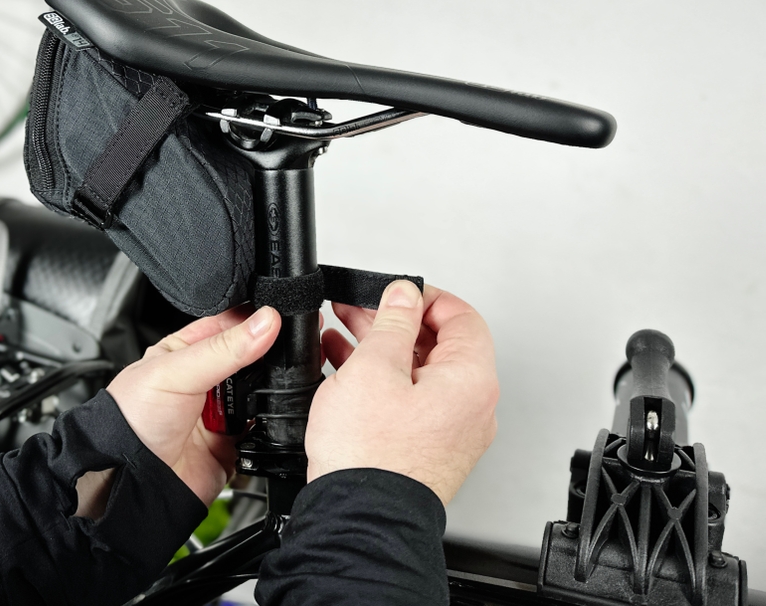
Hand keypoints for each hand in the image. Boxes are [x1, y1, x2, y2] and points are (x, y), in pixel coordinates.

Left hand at [96, 305, 279, 507]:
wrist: (133, 480)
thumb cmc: (132, 420)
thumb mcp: (178, 370)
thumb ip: (225, 348)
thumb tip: (265, 322)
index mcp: (184, 352)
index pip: (226, 325)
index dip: (252, 319)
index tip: (276, 315)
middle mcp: (204, 380)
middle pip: (249, 358)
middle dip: (265, 355)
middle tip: (280, 349)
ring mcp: (219, 412)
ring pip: (259, 392)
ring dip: (267, 390)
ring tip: (269, 386)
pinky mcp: (233, 442)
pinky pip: (263, 428)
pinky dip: (269, 422)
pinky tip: (267, 415)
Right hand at [307, 280, 497, 503]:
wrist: (359, 520)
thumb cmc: (370, 456)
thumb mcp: (375, 367)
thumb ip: (392, 322)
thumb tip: (404, 294)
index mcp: (470, 380)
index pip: (461, 316)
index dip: (424, 296)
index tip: (393, 292)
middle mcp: (471, 407)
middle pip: (439, 344)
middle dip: (395, 322)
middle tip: (359, 309)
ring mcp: (450, 432)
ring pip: (419, 373)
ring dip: (382, 349)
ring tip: (342, 334)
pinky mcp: (427, 450)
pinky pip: (409, 400)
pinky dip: (381, 380)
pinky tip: (345, 369)